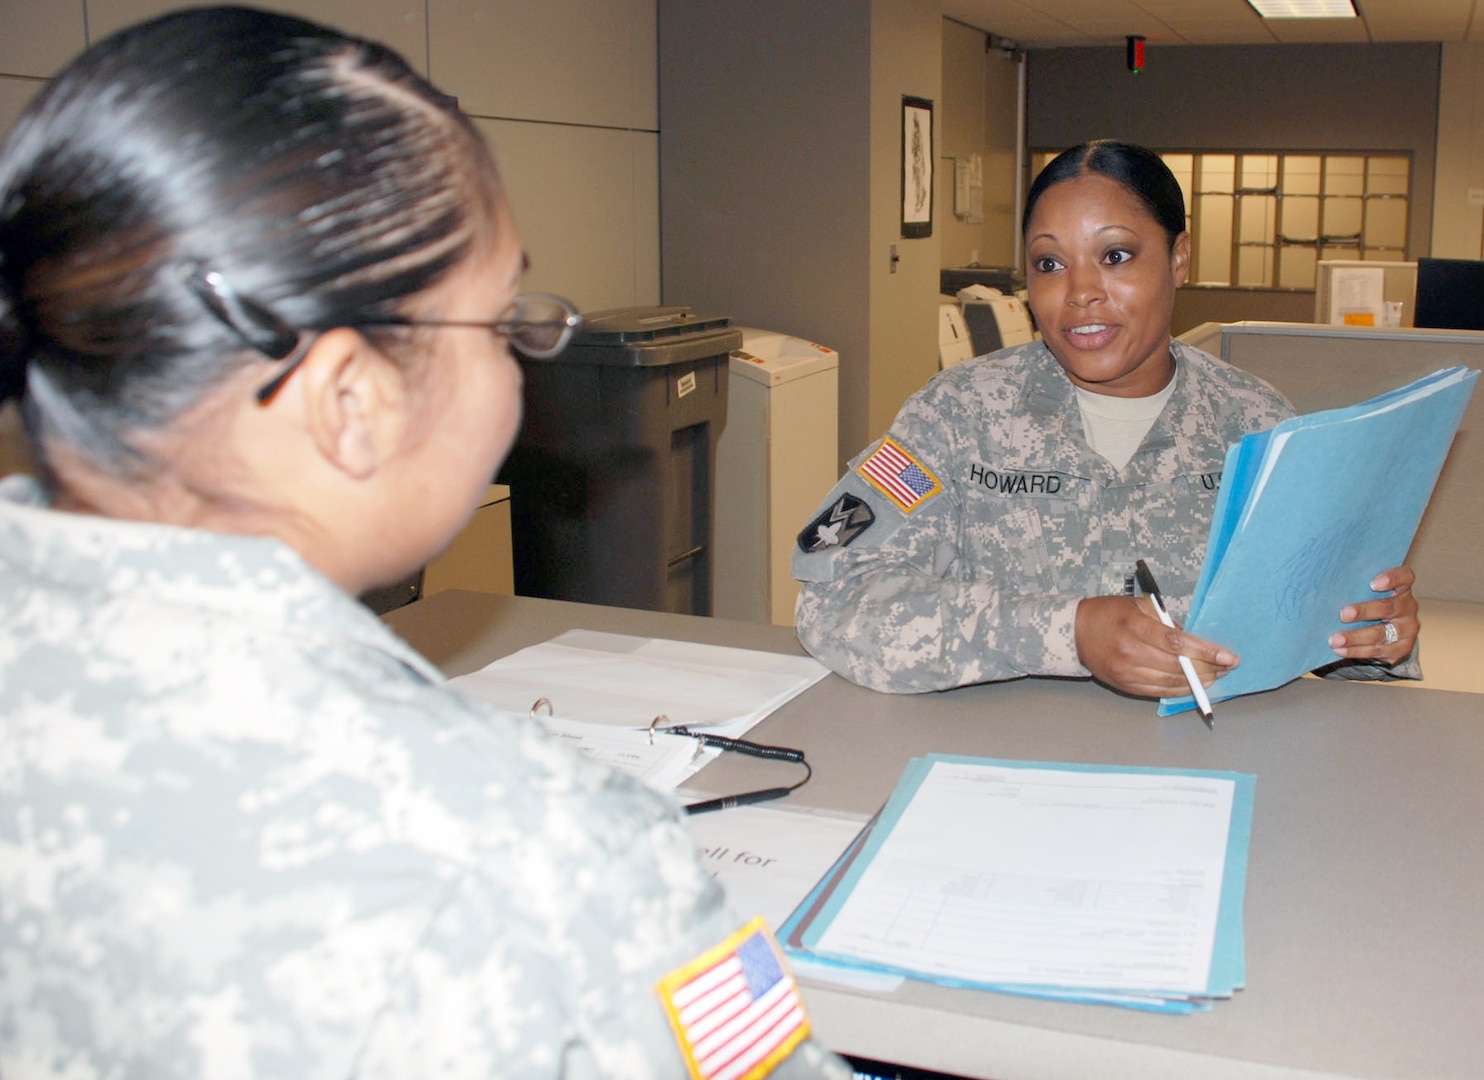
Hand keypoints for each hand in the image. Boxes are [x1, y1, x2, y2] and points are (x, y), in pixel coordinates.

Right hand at [1074, 595, 1238, 699]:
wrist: (1076, 633)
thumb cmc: (1109, 613)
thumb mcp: (1138, 604)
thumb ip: (1165, 620)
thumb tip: (1193, 640)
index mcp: (1133, 626)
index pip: (1176, 643)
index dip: (1205, 651)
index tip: (1227, 656)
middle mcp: (1130, 652)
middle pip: (1177, 665)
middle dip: (1208, 667)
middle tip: (1227, 665)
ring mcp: (1127, 672)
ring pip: (1171, 682)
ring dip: (1198, 681)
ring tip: (1216, 675)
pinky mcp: (1125, 685)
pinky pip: (1159, 691)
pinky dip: (1180, 690)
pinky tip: (1194, 684)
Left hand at [1328, 565, 1418, 665]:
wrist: (1389, 634)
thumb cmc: (1371, 605)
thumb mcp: (1368, 594)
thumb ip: (1357, 588)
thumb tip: (1326, 585)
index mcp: (1401, 589)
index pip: (1404, 577)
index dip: (1392, 578)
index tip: (1373, 584)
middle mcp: (1408, 607)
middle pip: (1388, 607)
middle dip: (1364, 611)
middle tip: (1343, 614)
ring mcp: (1407, 629)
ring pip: (1381, 633)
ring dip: (1355, 637)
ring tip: (1335, 640)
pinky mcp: (1402, 648)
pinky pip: (1378, 651)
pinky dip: (1357, 651)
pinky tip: (1341, 650)